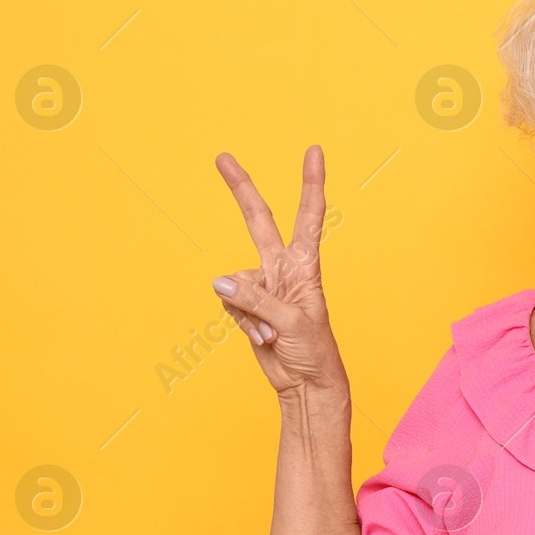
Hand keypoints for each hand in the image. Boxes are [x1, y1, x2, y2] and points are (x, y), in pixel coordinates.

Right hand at [212, 146, 347, 398]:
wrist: (306, 383)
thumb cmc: (314, 351)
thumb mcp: (291, 324)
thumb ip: (256, 300)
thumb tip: (220, 281)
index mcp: (305, 266)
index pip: (308, 217)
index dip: (311, 184)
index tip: (314, 151)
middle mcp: (283, 269)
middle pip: (259, 221)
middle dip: (241, 189)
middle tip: (222, 156)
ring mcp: (264, 286)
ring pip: (234, 282)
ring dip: (247, 313)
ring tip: (271, 334)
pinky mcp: (248, 306)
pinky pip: (230, 305)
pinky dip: (242, 324)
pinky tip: (262, 340)